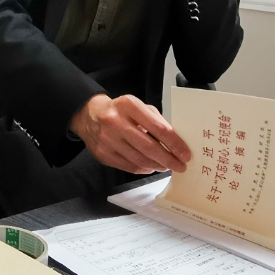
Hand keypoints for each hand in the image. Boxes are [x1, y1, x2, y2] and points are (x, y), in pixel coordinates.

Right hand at [69, 93, 190, 174]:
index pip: (158, 127)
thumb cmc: (120, 111)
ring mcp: (108, 140)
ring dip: (157, 165)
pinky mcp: (103, 154)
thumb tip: (175, 141)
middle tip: (180, 166)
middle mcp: (116, 122)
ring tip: (166, 166)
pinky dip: (143, 169)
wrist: (89, 116)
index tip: (185, 154)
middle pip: (149, 147)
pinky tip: (151, 166)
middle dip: (168, 159)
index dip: (174, 143)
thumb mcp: (138, 106)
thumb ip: (156, 120)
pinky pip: (129, 166)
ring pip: (139, 159)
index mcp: (129, 105)